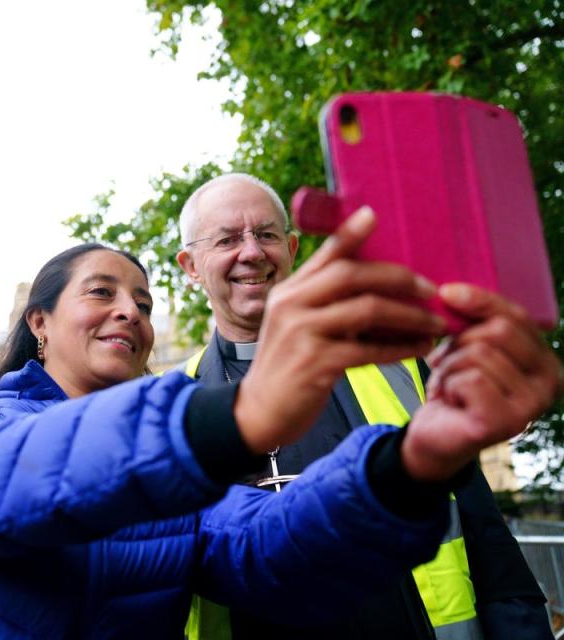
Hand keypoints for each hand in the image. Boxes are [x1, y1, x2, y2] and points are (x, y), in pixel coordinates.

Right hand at [235, 207, 446, 451]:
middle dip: (399, 278)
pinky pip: (369, 349)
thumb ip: (322, 301)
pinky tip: (420, 349)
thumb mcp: (296, 325)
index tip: (376, 215)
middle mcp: (291, 304)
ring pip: (366, 309)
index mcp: (288, 291)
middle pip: (351, 274)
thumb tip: (369, 282)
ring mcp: (301, 332)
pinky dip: (401, 347)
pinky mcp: (315, 363)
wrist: (259, 412)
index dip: (351, 234)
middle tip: (432, 288)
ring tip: (435, 322)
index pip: (325, 255)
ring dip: (409, 315)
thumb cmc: (288, 366)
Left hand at [402, 284, 561, 480]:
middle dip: (460, 341)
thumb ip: (474, 320)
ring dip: (449, 367)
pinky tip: (449, 400)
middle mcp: (551, 383)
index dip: (480, 301)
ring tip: (450, 386)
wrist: (434, 436)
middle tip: (448, 363)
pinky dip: (448, 384)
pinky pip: (468, 378)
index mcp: (546, 361)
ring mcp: (532, 405)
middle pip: (499, 331)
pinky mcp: (505, 421)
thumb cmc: (454, 388)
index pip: (518, 316)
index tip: (446, 293)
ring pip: (478, 353)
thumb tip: (451, 292)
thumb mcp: (468, 347)